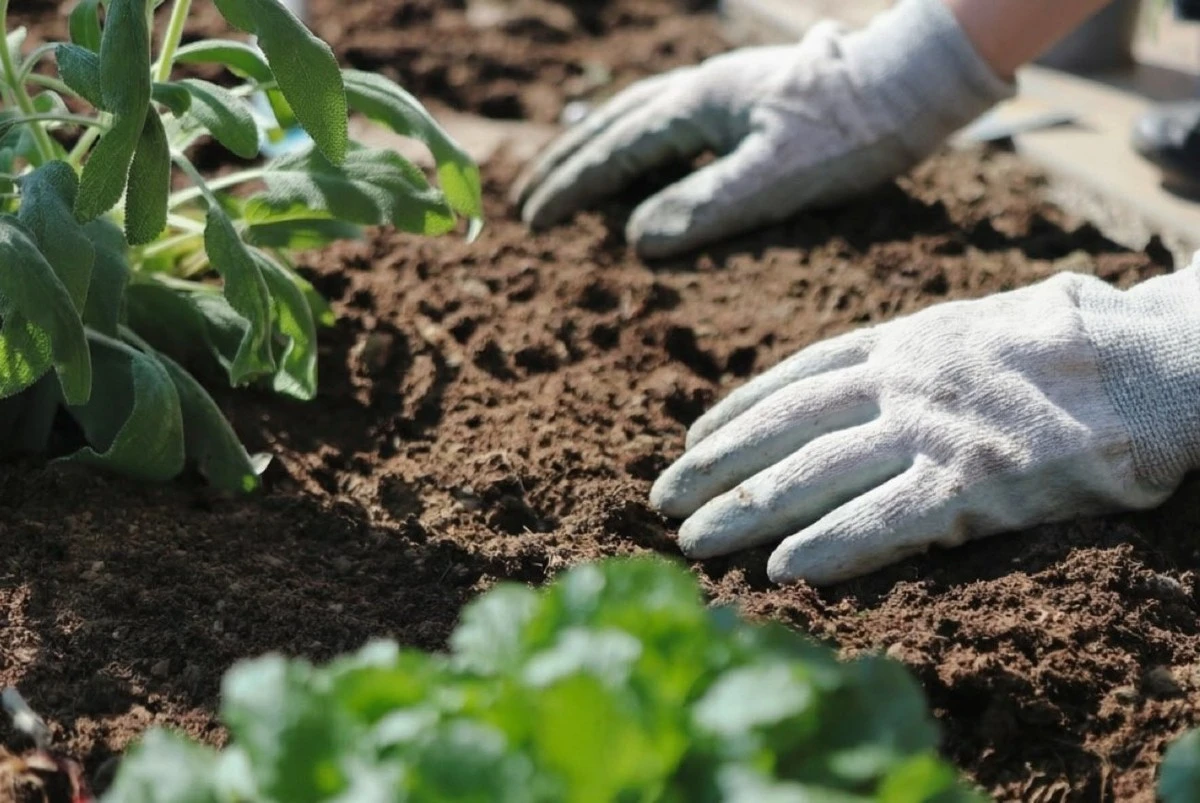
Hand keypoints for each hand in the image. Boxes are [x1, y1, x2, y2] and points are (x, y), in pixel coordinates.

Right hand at [513, 0, 1011, 258]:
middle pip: (613, 124)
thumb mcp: (777, 179)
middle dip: (568, 164)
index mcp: (699, 103)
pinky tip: (645, 160)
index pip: (617, 150)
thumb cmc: (851, 134)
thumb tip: (635, 238)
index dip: (572, 188)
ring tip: (568, 175)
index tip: (534, 221)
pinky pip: (670, 117)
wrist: (913, 85)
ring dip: (596, 146)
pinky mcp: (747, 97)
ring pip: (638, 114)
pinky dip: (638, 140)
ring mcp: (723, 88)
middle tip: (529, 200)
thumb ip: (704, 206)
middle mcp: (702, 88)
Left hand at [650, 267, 1199, 584]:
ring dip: (745, 509)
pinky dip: (828, 545)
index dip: (738, 410)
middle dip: (716, 465)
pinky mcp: (975, 483)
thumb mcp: (989, 317)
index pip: (797, 376)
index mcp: (906, 340)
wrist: (1165, 357)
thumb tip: (893, 357)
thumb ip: (929, 343)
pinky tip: (781, 570)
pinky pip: (884, 521)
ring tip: (693, 540)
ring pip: (813, 474)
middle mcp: (902, 381)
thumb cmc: (1086, 340)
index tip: (694, 437)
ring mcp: (932, 430)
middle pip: (784, 427)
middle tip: (662, 498)